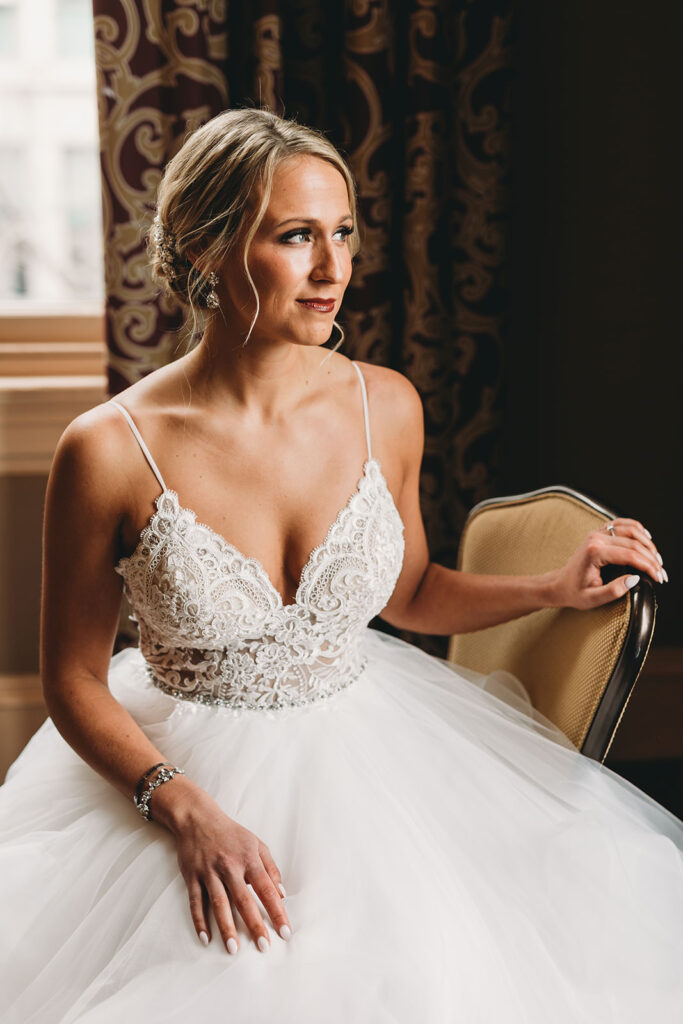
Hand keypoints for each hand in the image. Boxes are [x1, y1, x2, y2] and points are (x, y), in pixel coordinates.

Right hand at [153, 777, 290, 953]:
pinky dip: (199, 921)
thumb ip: (271, 868)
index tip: (284, 932)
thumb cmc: (231, 834)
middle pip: (243, 899)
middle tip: (263, 947)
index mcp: (248, 858)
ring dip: (226, 927)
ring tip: (234, 949)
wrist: (197, 818)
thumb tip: (281, 894)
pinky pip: (196, 902)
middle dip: (254, 924)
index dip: (277, 911)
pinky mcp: (192, 876)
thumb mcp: (256, 844)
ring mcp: (209, 872)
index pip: (266, 888)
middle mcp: (229, 866)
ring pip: (219, 903)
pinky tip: (206, 938)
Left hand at [550, 517, 665, 609]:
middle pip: (633, 542)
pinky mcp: (598, 533)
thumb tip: (635, 578)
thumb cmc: (574, 592)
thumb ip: (614, 590)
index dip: (648, 566)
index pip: (630, 555)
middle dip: (652, 558)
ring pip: (631, 529)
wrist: (560, 584)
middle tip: (661, 572)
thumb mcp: (593, 598)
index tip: (659, 578)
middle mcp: (596, 538)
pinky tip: (646, 539)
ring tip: (657, 559)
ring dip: (648, 544)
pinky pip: (621, 524)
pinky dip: (637, 529)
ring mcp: (597, 532)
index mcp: (594, 552)